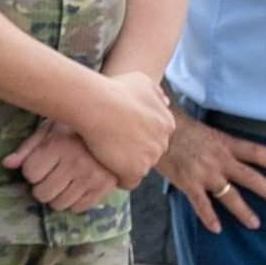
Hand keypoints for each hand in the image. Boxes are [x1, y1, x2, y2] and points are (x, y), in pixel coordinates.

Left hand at [7, 126, 113, 211]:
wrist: (113, 128)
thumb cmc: (73, 128)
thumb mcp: (48, 130)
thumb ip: (27, 148)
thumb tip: (7, 164)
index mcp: (58, 145)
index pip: (30, 173)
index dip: (32, 169)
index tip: (41, 161)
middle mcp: (75, 162)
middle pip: (42, 194)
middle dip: (42, 186)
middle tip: (51, 174)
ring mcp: (91, 177)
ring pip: (58, 204)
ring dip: (56, 195)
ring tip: (64, 180)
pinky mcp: (104, 187)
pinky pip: (78, 208)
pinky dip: (74, 201)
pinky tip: (77, 186)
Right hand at [63, 67, 175, 186]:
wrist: (98, 104)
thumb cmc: (115, 90)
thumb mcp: (142, 82)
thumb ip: (156, 94)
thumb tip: (165, 102)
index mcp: (167, 123)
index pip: (154, 138)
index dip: (135, 137)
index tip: (119, 133)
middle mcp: (163, 141)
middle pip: (148, 154)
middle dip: (132, 152)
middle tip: (110, 144)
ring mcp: (151, 158)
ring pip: (138, 168)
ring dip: (123, 165)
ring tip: (104, 154)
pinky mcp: (136, 171)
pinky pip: (127, 182)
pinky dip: (116, 176)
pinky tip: (104, 165)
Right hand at [160, 116, 265, 232]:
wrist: (156, 129)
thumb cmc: (180, 128)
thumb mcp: (208, 132)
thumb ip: (221, 145)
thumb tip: (233, 155)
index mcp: (226, 144)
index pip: (258, 152)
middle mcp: (220, 160)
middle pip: (250, 177)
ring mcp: (205, 173)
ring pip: (229, 195)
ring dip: (244, 211)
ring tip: (256, 224)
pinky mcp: (189, 183)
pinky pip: (202, 204)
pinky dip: (209, 217)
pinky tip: (217, 229)